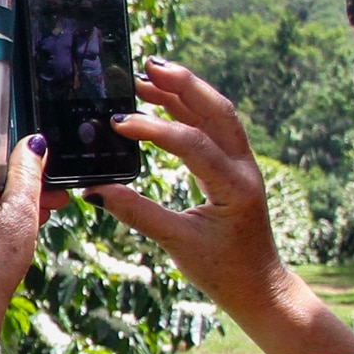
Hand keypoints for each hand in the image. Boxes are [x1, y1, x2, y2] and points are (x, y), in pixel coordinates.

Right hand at [88, 58, 289, 318]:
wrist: (257, 286)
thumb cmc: (223, 270)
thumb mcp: (177, 244)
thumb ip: (137, 212)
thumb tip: (96, 190)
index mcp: (234, 186)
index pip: (192, 143)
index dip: (153, 129)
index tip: (118, 123)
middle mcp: (244, 167)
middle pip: (217, 110)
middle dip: (182, 85)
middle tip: (147, 67)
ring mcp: (243, 164)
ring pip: (218, 114)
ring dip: (186, 92)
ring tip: (149, 77)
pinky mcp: (235, 168)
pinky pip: (215, 128)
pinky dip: (191, 110)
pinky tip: (166, 103)